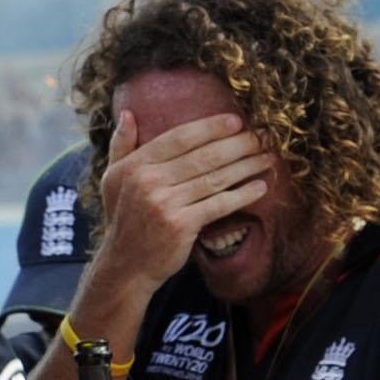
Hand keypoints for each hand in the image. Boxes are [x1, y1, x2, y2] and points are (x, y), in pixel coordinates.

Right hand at [94, 102, 272, 298]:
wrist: (125, 266)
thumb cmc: (124, 220)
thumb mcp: (113, 179)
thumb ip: (121, 146)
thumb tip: (127, 114)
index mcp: (134, 166)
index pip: (179, 138)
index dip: (210, 128)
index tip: (236, 121)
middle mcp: (148, 181)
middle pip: (203, 156)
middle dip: (237, 145)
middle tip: (261, 138)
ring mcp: (164, 203)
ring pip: (215, 178)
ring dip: (246, 166)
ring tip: (266, 158)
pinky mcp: (180, 224)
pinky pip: (219, 204)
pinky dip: (243, 194)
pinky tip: (260, 187)